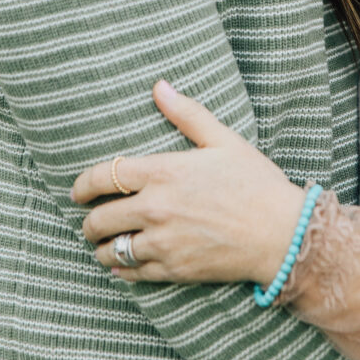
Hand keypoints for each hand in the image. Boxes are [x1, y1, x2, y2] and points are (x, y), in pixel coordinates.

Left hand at [71, 81, 306, 288]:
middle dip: (89, 220)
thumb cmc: (255, 183)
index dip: (83, 184)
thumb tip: (159, 86)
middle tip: (90, 220)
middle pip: (99, 219)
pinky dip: (120, 269)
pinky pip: (131, 274)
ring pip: (111, 250)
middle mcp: (156, 209)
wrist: (282, 234)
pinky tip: (122, 264)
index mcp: (164, 172)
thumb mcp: (224, 140)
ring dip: (102, 247)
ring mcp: (163, 243)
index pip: (104, 176)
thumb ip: (187, 114)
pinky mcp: (173, 270)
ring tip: (104, 243)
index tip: (78, 190)